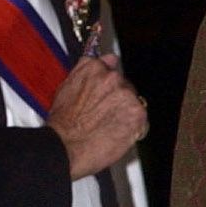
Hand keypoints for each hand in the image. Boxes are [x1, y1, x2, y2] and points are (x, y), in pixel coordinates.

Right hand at [49, 52, 146, 178]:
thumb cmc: (63, 123)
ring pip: (134, 103)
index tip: (106, 94)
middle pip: (125, 86)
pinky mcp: (137, 113)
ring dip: (126, 114)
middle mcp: (112, 77)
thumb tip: (106, 60)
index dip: (109, 84)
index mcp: (94, 67)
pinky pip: (142, 122)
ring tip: (109, 127)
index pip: (112, 65)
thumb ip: (86, 72)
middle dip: (119, 100)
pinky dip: (134, 130)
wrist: (66, 146)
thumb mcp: (67, 87)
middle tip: (105, 117)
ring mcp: (126, 94)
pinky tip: (117, 135)